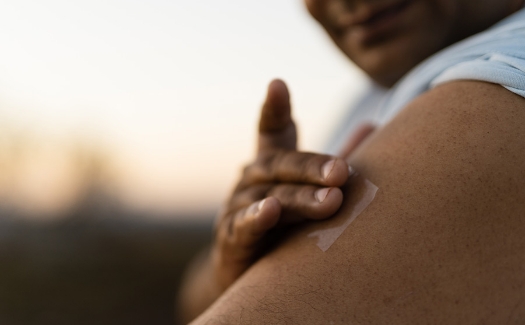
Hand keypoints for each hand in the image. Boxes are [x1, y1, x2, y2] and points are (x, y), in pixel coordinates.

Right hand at [212, 79, 350, 289]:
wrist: (251, 276)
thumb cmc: (286, 227)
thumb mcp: (309, 191)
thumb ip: (336, 161)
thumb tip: (373, 125)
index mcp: (270, 165)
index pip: (271, 132)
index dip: (273, 110)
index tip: (277, 84)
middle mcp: (251, 180)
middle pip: (280, 165)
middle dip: (311, 167)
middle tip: (342, 172)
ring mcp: (237, 208)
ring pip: (270, 195)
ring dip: (299, 197)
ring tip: (331, 200)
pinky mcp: (230, 239)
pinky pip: (243, 226)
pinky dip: (256, 218)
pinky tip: (271, 210)